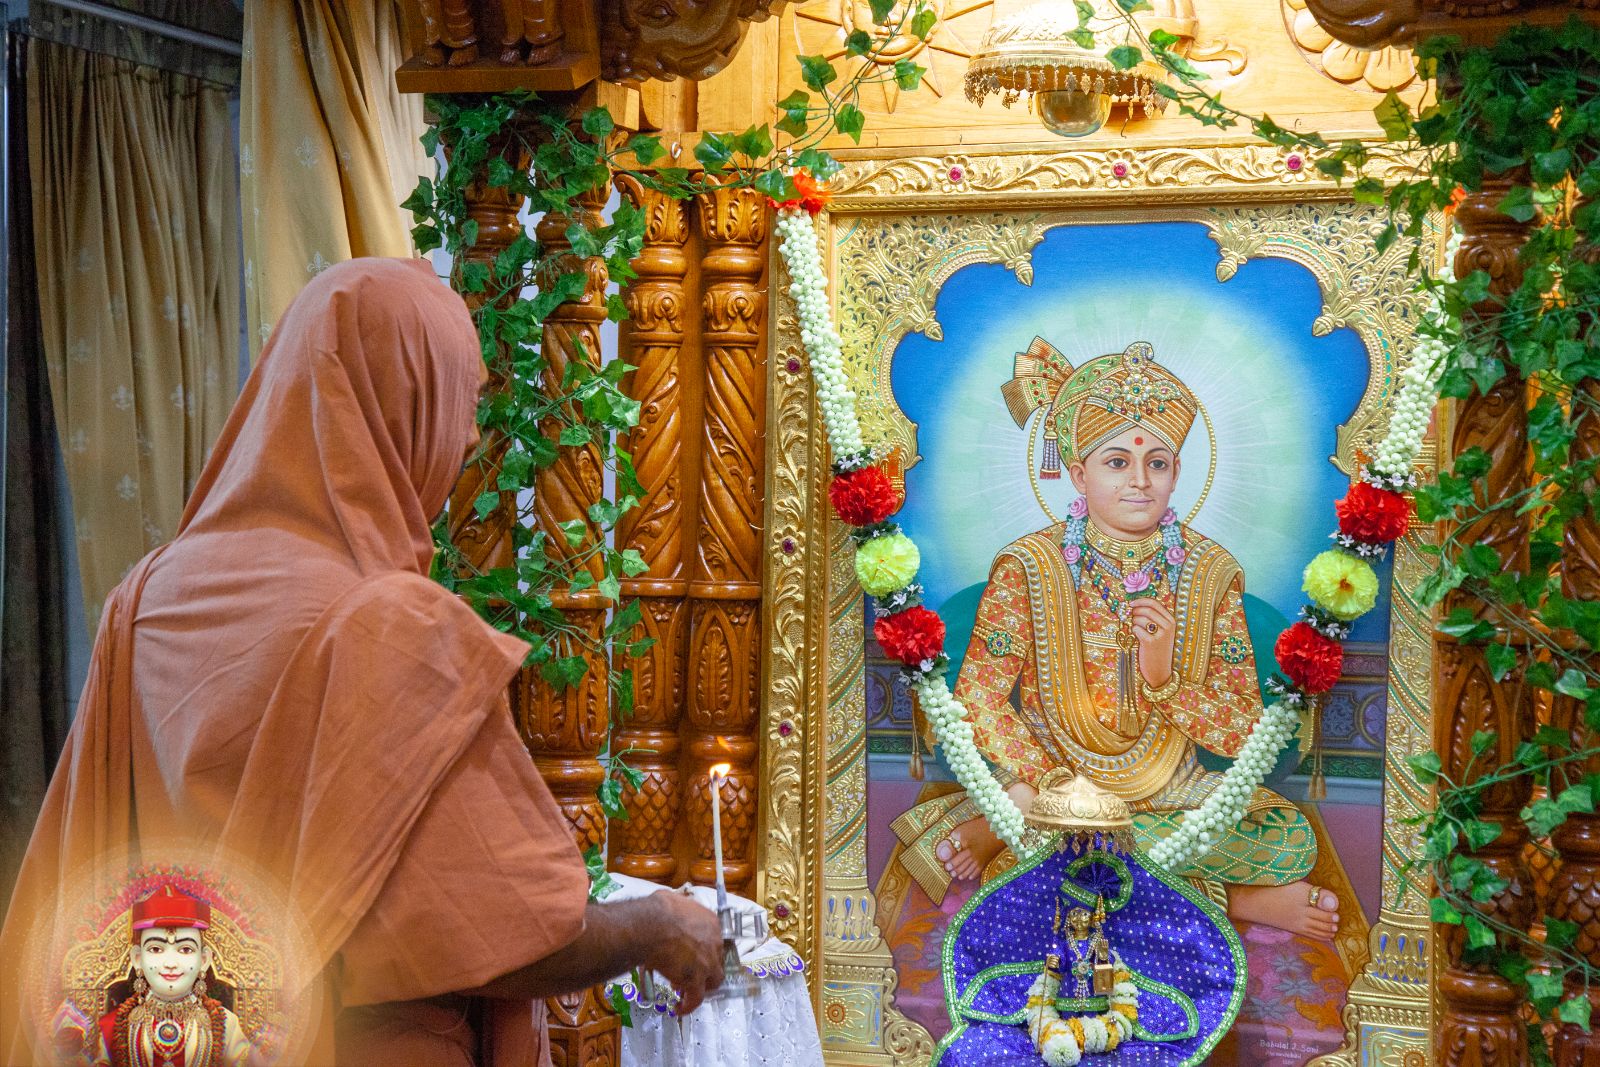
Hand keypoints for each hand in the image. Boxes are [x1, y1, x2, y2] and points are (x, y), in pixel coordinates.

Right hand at [644, 890, 723, 1014]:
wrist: (652, 925)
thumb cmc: (658, 910)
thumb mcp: (673, 901)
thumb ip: (678, 908)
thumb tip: (671, 906)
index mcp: (711, 923)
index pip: (713, 941)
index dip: (702, 950)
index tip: (691, 954)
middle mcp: (715, 943)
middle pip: (716, 961)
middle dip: (702, 967)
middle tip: (685, 972)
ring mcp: (708, 963)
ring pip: (713, 981)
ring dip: (700, 986)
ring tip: (683, 991)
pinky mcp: (697, 981)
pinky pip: (696, 998)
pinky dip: (688, 1005)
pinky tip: (679, 1008)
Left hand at [1129, 598, 1176, 688]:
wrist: (1160, 670)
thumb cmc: (1157, 648)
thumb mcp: (1161, 631)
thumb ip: (1153, 617)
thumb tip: (1135, 604)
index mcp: (1171, 621)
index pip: (1155, 603)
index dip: (1140, 601)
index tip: (1131, 603)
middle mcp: (1168, 626)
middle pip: (1146, 609)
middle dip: (1135, 611)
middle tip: (1131, 617)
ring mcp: (1160, 634)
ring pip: (1140, 619)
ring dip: (1134, 622)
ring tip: (1137, 629)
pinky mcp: (1151, 642)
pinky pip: (1136, 629)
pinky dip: (1134, 631)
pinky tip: (1137, 637)